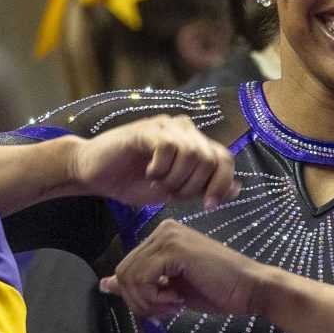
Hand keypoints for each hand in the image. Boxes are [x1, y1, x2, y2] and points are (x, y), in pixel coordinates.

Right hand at [66, 117, 237, 208]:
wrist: (95, 174)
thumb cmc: (133, 182)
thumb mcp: (175, 192)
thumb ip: (204, 188)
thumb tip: (238, 188)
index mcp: (194, 144)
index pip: (225, 159)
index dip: (222, 184)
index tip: (207, 206)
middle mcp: (184, 130)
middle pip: (210, 159)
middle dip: (193, 185)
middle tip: (171, 192)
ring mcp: (165, 126)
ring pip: (192, 153)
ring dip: (176, 177)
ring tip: (159, 182)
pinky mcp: (145, 129)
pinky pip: (168, 147)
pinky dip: (161, 168)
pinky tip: (149, 172)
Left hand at [99, 220, 267, 319]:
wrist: (251, 290)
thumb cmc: (219, 291)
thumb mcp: (171, 290)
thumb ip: (140, 285)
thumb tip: (103, 285)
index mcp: (162, 237)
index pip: (126, 269)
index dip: (138, 297)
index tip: (164, 307)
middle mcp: (162, 230)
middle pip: (123, 273)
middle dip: (140, 302)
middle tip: (167, 310)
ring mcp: (168, 236)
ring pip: (129, 277)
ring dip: (148, 301)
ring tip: (174, 304)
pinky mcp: (174, 248)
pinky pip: (142, 278)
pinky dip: (155, 297)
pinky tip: (178, 299)